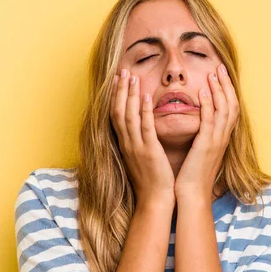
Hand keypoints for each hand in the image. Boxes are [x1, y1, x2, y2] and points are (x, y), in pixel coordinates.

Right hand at [110, 68, 175, 204]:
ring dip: (129, 95)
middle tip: (123, 71)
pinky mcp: (149, 152)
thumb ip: (138, 142)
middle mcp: (127, 144)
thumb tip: (140, 128)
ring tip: (132, 77)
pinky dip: (144, 111)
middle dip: (120, 90)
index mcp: (125, 145)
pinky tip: (146, 97)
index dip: (115, 96)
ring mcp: (136, 147)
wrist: (155, 200)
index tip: (118, 80)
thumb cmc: (151, 181)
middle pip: (118, 111)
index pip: (115, 115)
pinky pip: (145, 128)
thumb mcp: (140, 158)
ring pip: (128, 116)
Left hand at [174, 63, 239, 199]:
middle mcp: (222, 138)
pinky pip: (210, 120)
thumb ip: (202, 137)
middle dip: (226, 85)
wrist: (191, 195)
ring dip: (219, 89)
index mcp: (221, 139)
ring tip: (213, 72)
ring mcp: (216, 141)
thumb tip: (199, 126)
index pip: (230, 109)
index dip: (227, 91)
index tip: (220, 75)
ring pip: (223, 109)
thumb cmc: (192, 176)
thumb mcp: (200, 152)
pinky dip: (208, 103)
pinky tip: (203, 90)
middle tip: (220, 66)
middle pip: (231, 105)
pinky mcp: (206, 145)